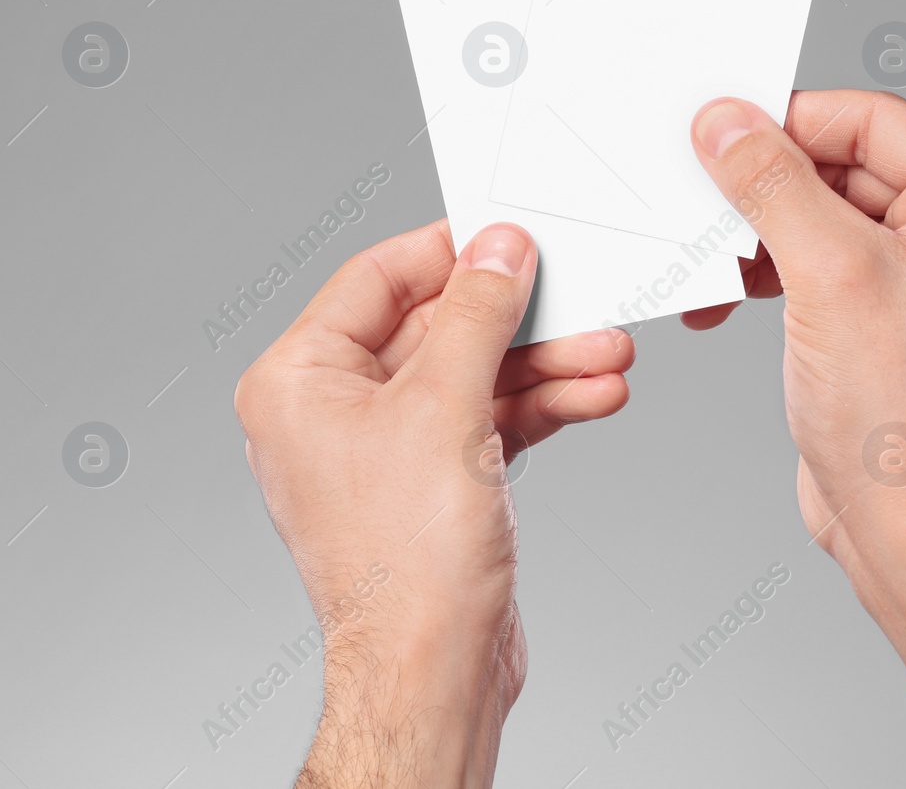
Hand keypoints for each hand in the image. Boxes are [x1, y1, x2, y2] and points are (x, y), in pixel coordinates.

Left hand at [235, 219, 632, 786]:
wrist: (433, 672)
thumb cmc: (405, 563)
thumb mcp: (447, 407)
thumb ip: (477, 315)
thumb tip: (499, 249)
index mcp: (297, 380)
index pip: (375, 280)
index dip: (448, 253)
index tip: (507, 233)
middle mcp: (328, 411)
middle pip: (433, 330)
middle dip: (516, 321)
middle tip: (580, 299)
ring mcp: (379, 451)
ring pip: (468, 378)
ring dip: (541, 366)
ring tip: (608, 354)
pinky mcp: (426, 485)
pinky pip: (481, 423)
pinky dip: (536, 409)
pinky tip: (592, 395)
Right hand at [687, 92, 905, 786]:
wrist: (903, 520)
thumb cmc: (901, 417)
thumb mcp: (825, 275)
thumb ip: (771, 185)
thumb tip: (728, 125)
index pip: (870, 121)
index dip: (789, 122)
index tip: (721, 131)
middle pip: (838, 165)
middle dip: (762, 190)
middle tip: (701, 200)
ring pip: (816, 215)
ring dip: (753, 236)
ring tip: (710, 266)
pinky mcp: (879, 311)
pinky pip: (811, 261)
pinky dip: (762, 271)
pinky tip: (722, 298)